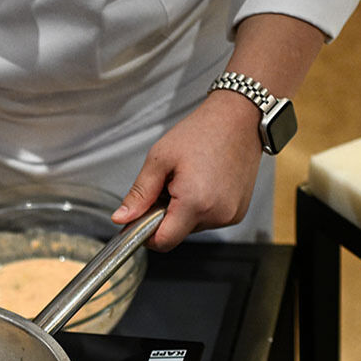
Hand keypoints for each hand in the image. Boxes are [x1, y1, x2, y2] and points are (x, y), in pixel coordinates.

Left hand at [110, 90, 262, 251]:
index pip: (163, 242)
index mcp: (195, 202)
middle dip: (165, 216)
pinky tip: (204, 184)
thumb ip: (140, 193)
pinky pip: (209, 220)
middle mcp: (217, 214)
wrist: (239, 118)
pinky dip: (200, 208)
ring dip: (183, 211)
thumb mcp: (160, 159)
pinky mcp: (238, 212)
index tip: (140, 218)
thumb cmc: (202, 132)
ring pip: (192, 227)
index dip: (146, 235)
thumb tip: (121, 218)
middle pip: (177, 234)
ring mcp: (230, 215)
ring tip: (189, 180)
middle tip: (169, 185)